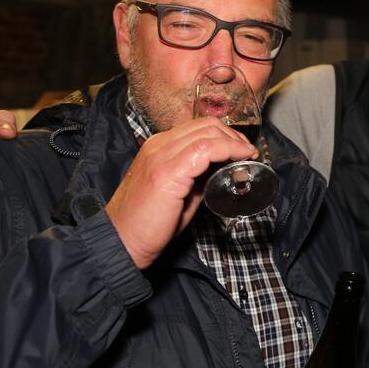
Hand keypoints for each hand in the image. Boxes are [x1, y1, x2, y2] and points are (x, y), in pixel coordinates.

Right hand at [106, 116, 257, 268]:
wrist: (120, 242)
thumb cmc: (146, 224)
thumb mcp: (177, 193)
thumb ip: (196, 178)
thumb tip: (221, 171)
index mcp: (158, 148)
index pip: (198, 127)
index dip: (225, 135)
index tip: (242, 149)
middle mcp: (158, 145)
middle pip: (205, 125)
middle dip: (233, 136)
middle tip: (248, 153)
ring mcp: (161, 155)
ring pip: (208, 132)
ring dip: (234, 142)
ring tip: (247, 156)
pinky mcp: (168, 171)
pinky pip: (206, 148)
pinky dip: (229, 150)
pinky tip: (241, 158)